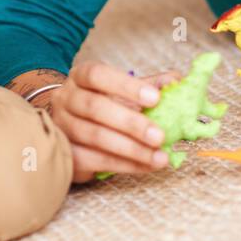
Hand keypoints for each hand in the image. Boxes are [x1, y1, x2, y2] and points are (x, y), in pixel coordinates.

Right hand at [46, 61, 182, 182]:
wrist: (69, 131)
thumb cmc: (104, 107)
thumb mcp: (123, 92)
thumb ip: (150, 85)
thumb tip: (178, 81)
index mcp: (80, 77)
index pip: (97, 74)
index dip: (126, 85)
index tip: (155, 98)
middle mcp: (65, 99)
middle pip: (95, 107)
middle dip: (131, 123)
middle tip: (160, 136)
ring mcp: (62, 127)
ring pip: (95, 137)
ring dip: (132, 149)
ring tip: (159, 157)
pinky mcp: (66, 155)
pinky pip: (95, 161)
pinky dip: (125, 165)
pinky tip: (146, 166)